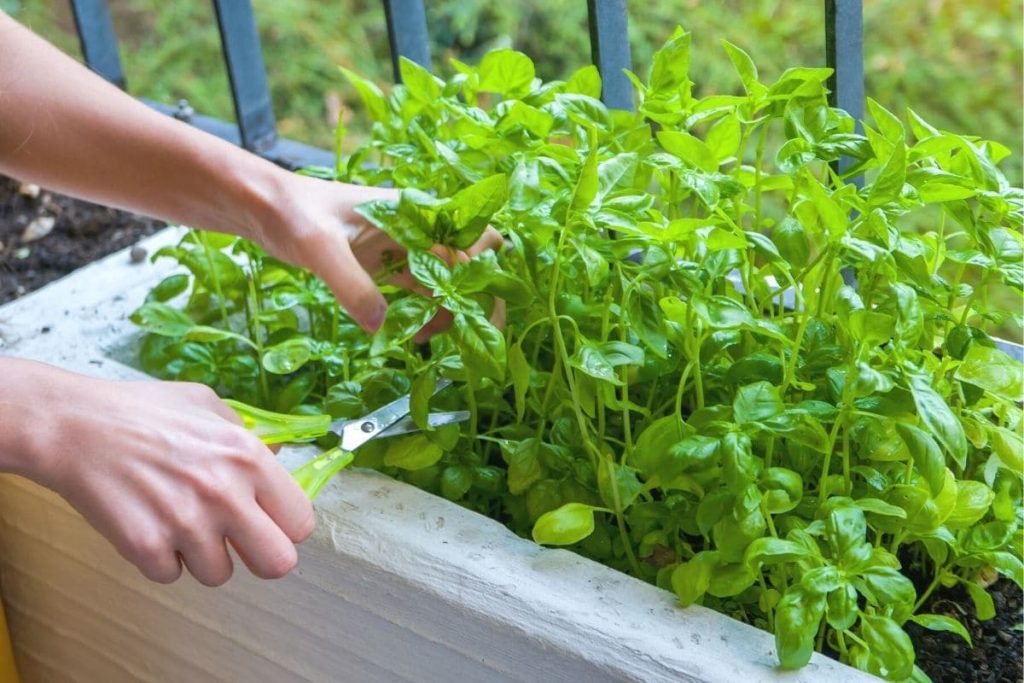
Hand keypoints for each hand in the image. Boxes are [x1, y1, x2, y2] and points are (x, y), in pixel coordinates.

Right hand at [13, 361, 312, 585]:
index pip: (300, 521)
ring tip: (179, 521)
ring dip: (202, 556)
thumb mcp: (208, 405)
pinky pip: (171, 576)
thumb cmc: (141, 411)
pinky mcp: (145, 547)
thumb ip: (250, 436)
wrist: (73, 425)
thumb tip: (280, 461)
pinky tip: (148, 524)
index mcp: (248, 457)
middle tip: (239, 541)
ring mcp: (185, 524)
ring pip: (219, 574)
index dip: (285, 524)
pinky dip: (161, 559)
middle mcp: (225, 493)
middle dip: (261, 556)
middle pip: (278, 564)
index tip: (270, 521)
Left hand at [253, 173, 503, 335]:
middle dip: (478, 299)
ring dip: (450, 312)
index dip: (484, 274)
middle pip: (472, 264)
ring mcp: (406, 250)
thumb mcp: (318, 246)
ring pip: (449, 283)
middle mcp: (419, 231)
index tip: (473, 310)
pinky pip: (421, 293)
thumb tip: (382, 327)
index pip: (474, 239)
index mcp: (416, 213)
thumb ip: (351, 285)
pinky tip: (411, 336)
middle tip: (471, 338)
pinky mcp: (388, 267)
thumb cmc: (293, 213)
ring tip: (430, 341)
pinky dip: (425, 315)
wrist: (264, 208)